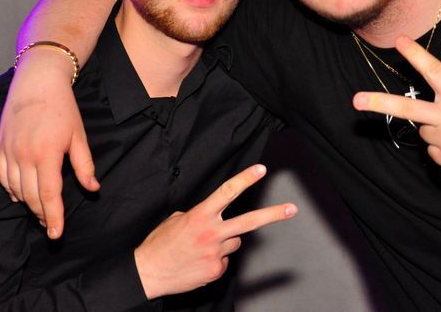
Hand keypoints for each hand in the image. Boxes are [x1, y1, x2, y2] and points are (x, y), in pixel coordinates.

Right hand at [0, 48, 97, 238]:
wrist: (37, 82)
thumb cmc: (63, 108)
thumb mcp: (79, 135)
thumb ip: (84, 164)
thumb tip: (93, 188)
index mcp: (47, 154)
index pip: (48, 195)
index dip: (53, 217)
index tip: (56, 233)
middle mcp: (24, 156)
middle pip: (31, 197)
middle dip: (41, 215)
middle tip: (51, 225)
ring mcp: (9, 152)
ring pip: (15, 189)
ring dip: (27, 204)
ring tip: (40, 213)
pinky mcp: (1, 147)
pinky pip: (2, 177)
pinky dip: (11, 190)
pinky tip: (19, 196)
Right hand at [134, 164, 297, 298]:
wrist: (148, 272)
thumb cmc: (160, 244)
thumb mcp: (176, 219)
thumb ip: (199, 215)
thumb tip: (213, 217)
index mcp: (200, 215)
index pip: (227, 192)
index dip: (245, 179)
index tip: (260, 169)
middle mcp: (211, 233)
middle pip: (249, 221)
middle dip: (273, 214)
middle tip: (292, 208)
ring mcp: (216, 253)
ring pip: (234, 241)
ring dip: (225, 241)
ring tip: (202, 246)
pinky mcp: (216, 270)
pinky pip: (225, 260)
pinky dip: (216, 259)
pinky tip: (199, 260)